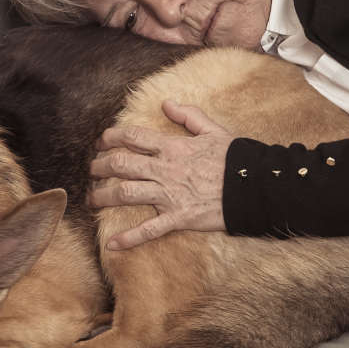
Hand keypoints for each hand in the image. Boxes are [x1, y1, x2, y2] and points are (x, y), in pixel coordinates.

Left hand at [88, 100, 234, 249]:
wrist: (256, 187)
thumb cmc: (236, 158)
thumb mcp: (213, 129)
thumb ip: (188, 115)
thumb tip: (165, 103)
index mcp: (173, 147)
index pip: (133, 138)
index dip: (111, 138)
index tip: (101, 142)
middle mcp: (165, 170)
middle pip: (121, 165)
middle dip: (100, 166)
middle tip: (92, 170)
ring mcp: (170, 195)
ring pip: (125, 194)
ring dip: (103, 196)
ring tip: (92, 199)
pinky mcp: (178, 218)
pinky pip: (149, 230)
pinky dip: (129, 238)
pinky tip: (112, 244)